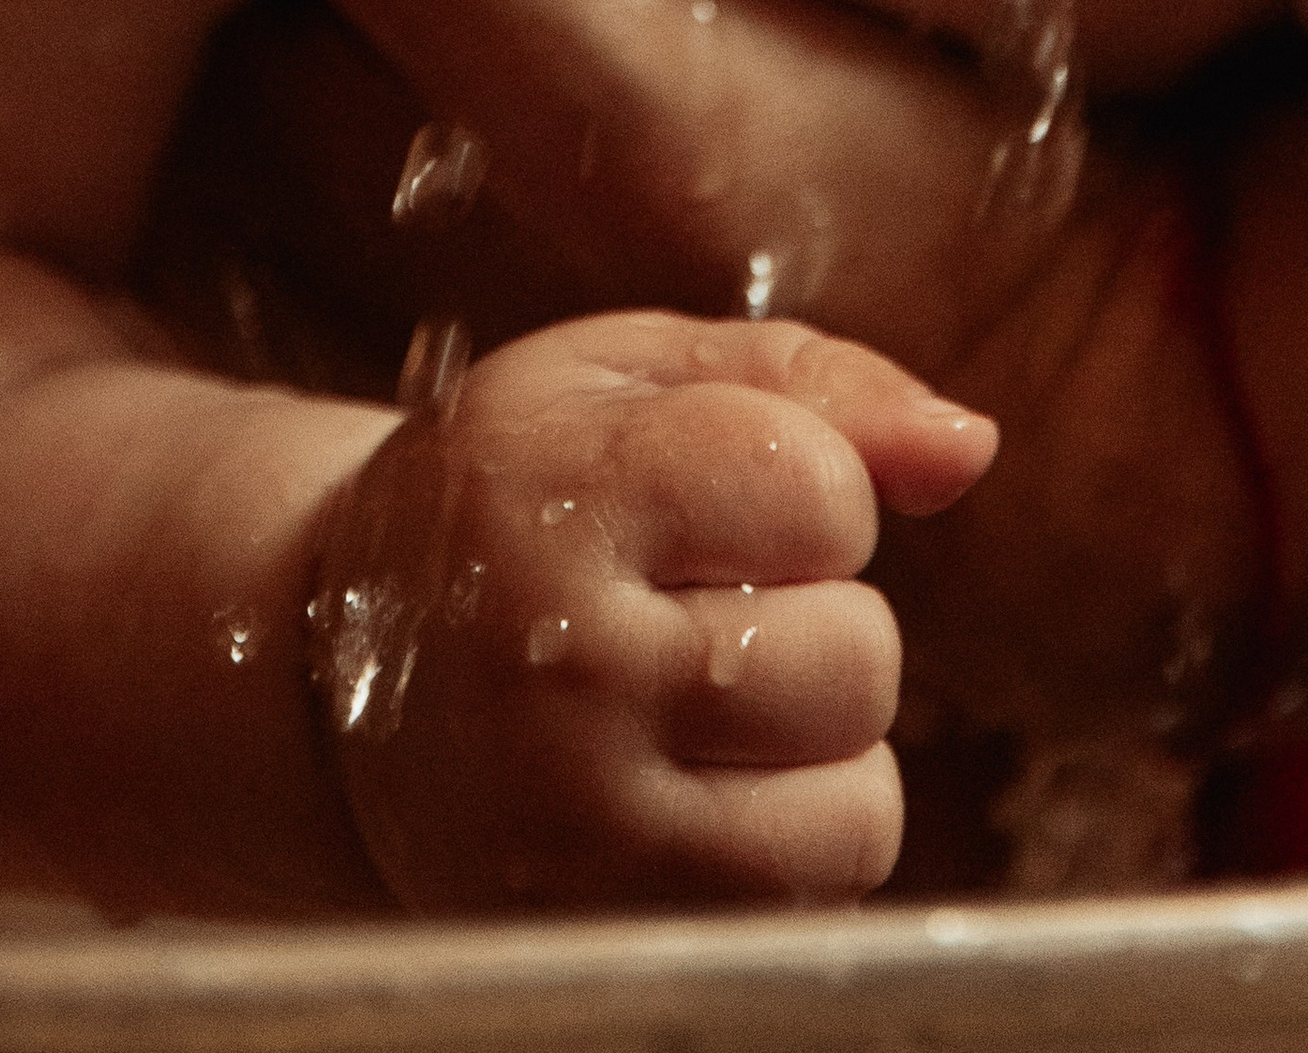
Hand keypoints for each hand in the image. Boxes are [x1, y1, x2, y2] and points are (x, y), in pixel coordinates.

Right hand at [309, 312, 992, 912]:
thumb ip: (817, 387)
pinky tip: (707, 780)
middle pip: (858, 658)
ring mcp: (579, 828)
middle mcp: (559, 672)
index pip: (820, 492)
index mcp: (555, 496)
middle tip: (712, 602)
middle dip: (823, 615)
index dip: (815, 487)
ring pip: (859, 801)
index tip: (727, 497)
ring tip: (714, 697)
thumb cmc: (524, 500)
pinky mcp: (606, 927)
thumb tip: (969, 446)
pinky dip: (798, 833)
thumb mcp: (634, 380)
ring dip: (821, 740)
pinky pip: (818, 896)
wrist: (338, 679)